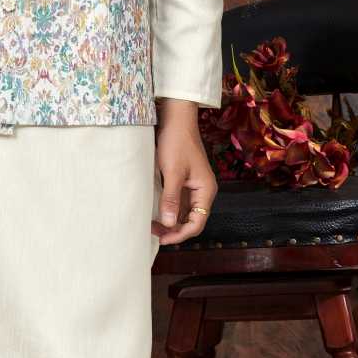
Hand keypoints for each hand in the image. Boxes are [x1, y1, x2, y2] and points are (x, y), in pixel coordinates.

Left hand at [152, 104, 216, 245]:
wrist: (176, 119)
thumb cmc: (176, 142)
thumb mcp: (172, 172)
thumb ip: (171, 199)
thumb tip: (169, 224)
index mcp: (206, 190)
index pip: (197, 223)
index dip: (180, 234)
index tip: (162, 238)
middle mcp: (202, 191)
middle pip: (191, 220)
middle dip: (174, 229)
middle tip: (153, 232)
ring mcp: (193, 186)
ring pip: (184, 212)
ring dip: (170, 221)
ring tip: (152, 225)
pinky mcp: (184, 181)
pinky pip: (178, 202)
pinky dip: (168, 209)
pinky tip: (155, 212)